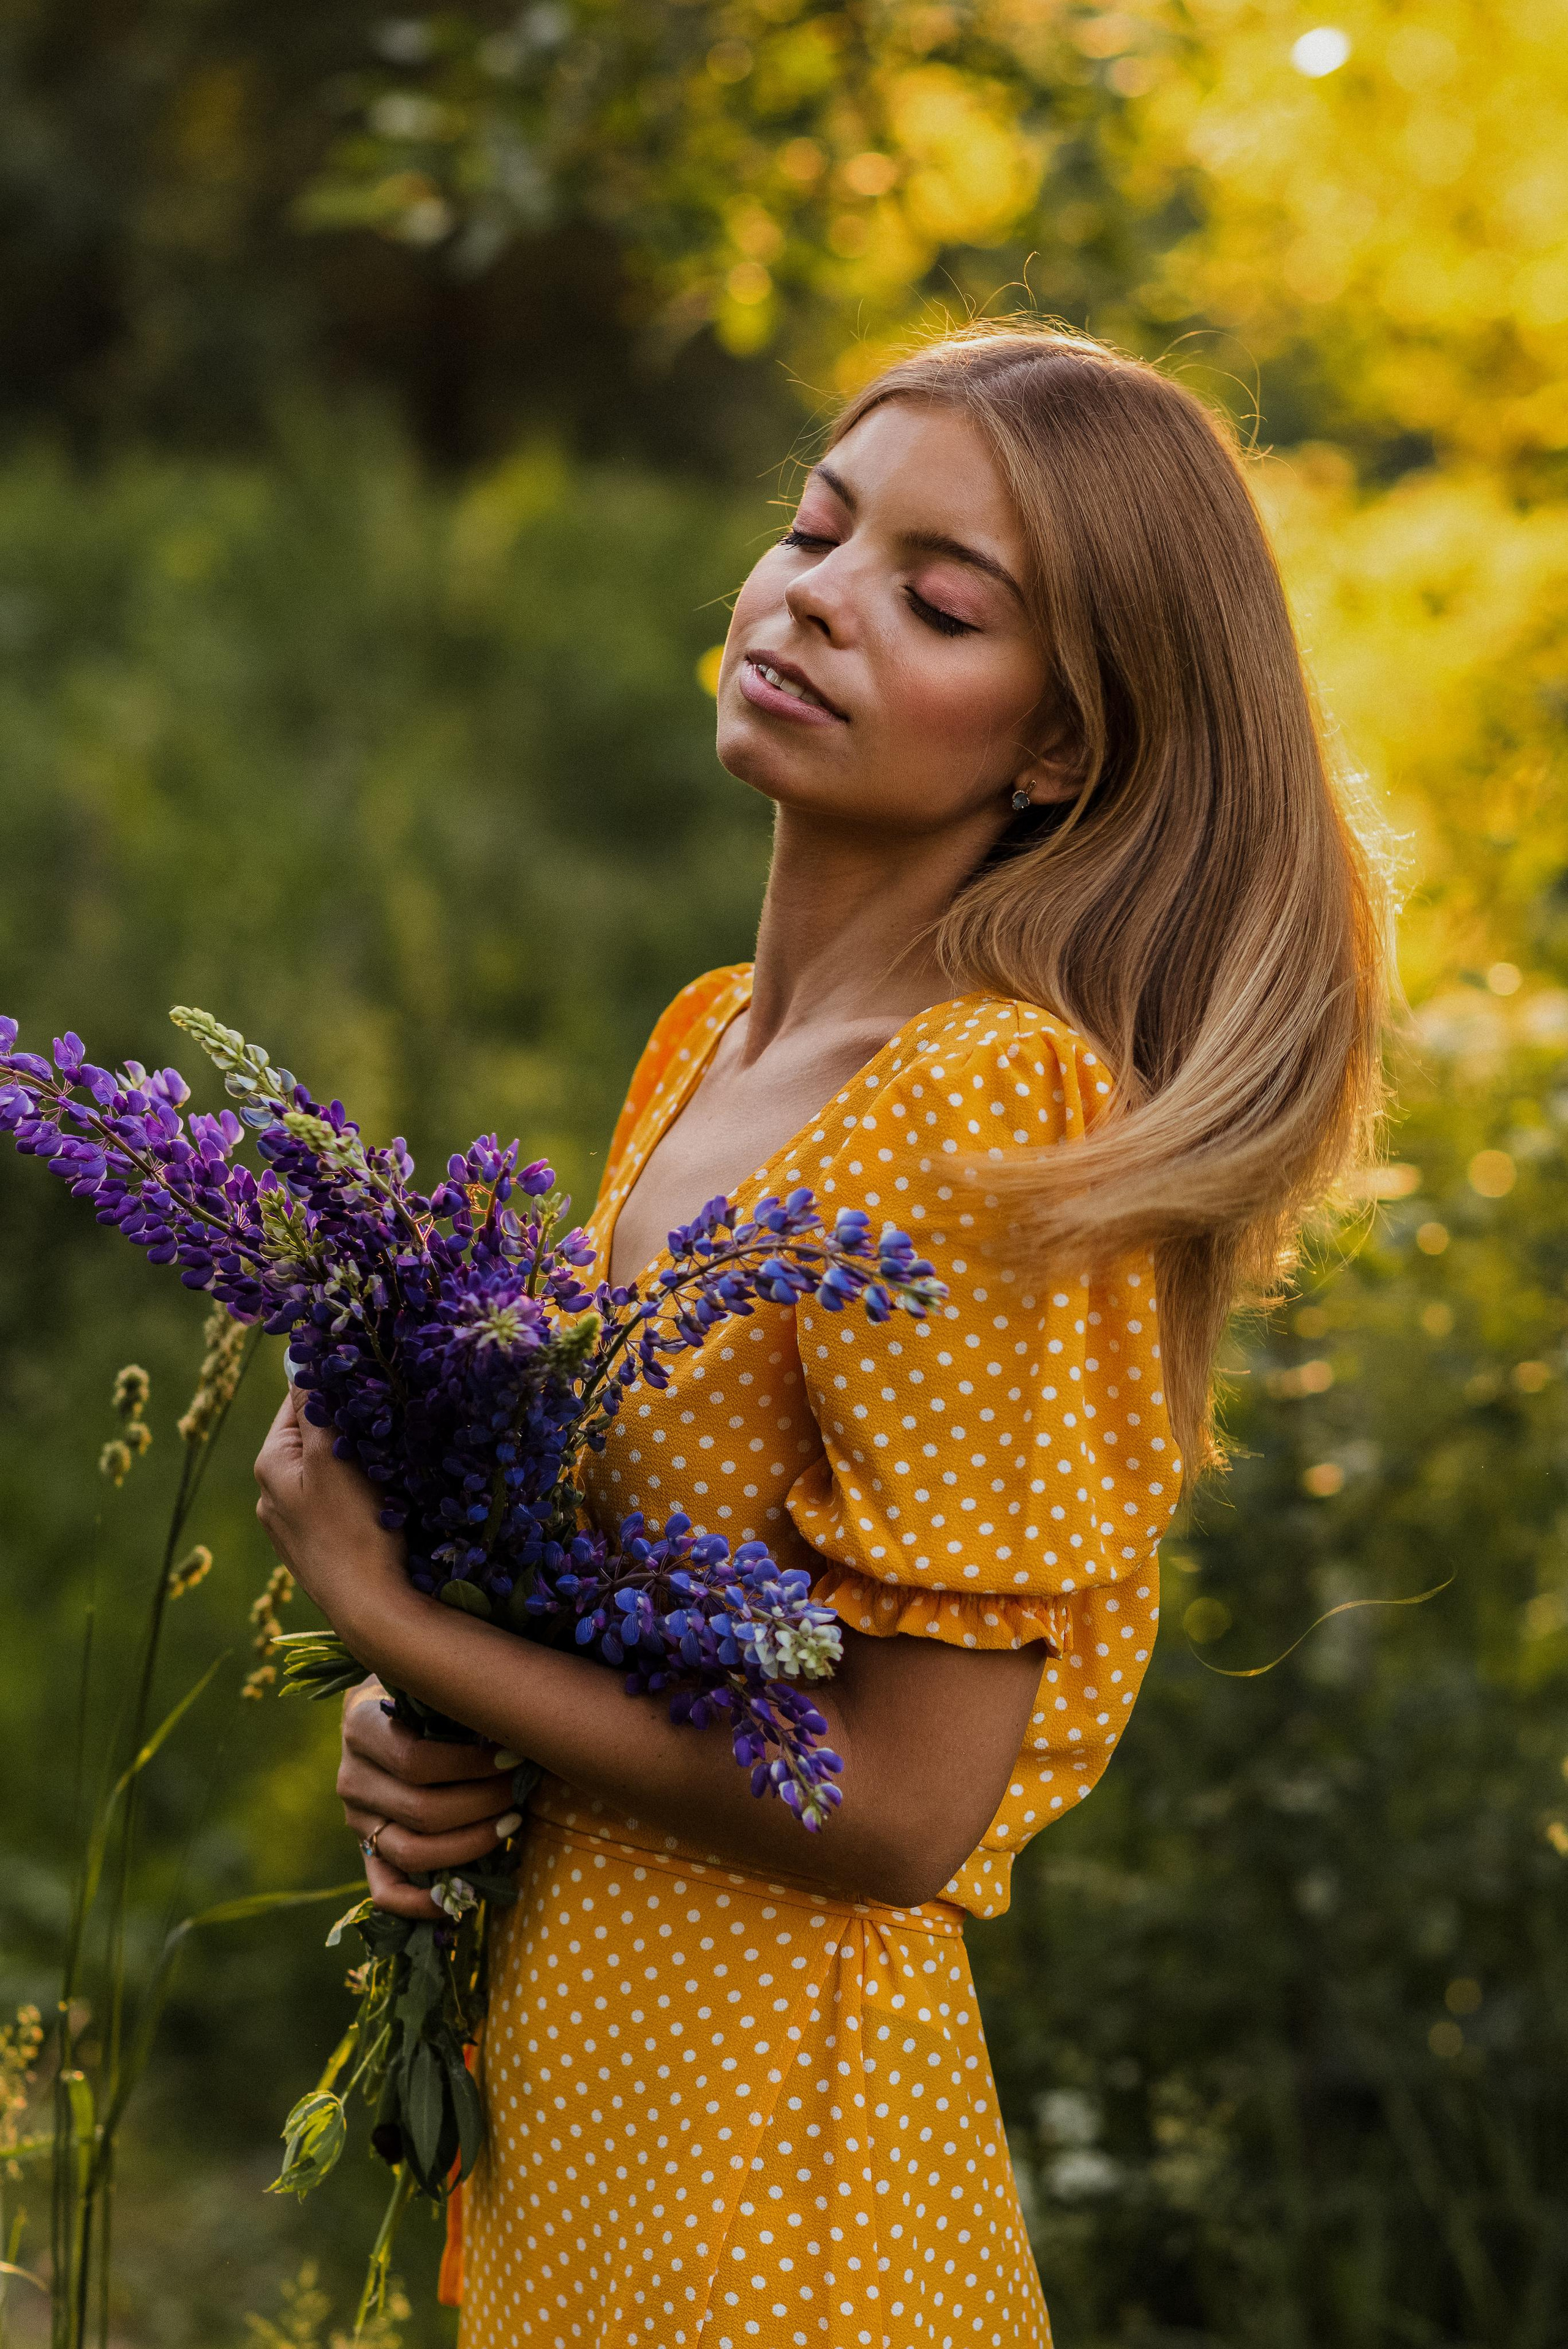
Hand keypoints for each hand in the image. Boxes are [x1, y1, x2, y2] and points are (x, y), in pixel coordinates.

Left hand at [253, 1385, 411, 1645]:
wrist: (373, 1611)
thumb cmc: (352, 1529)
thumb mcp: (332, 1456)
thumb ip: (315, 1404)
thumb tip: (299, 1354)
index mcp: (269, 1466)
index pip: (297, 1402)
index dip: (333, 1386)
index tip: (369, 1377)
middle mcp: (272, 1495)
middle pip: (315, 1436)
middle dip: (348, 1425)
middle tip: (387, 1418)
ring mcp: (295, 1526)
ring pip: (330, 1471)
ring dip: (357, 1459)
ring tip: (390, 1460)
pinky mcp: (320, 1548)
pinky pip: (339, 1503)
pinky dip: (360, 1492)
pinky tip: (384, 1501)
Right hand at [338, 1679, 524, 1920]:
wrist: (385, 1708)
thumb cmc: (425, 1689)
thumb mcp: (430, 1678)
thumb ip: (454, 1690)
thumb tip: (514, 1713)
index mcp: (361, 1725)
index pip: (416, 1760)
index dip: (471, 1765)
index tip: (515, 1754)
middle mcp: (352, 1776)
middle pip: (421, 1810)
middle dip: (483, 1803)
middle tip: (521, 1788)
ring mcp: (356, 1820)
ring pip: (411, 1852)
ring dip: (471, 1844)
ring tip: (511, 1822)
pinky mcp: (365, 1851)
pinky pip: (386, 1891)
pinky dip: (423, 1904)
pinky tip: (467, 1897)